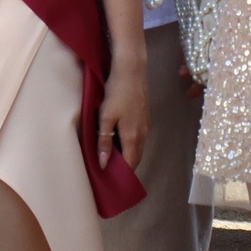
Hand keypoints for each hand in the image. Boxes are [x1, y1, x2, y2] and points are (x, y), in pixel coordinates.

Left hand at [98, 55, 150, 170]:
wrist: (131, 72)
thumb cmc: (116, 93)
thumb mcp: (105, 117)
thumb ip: (104, 141)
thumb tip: (103, 163)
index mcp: (133, 137)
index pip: (131, 163)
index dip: (122, 174)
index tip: (110, 179)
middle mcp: (143, 134)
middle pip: (136, 157)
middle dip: (125, 166)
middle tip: (109, 171)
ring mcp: (146, 125)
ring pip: (138, 147)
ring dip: (128, 154)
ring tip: (112, 157)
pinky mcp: (146, 118)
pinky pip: (139, 138)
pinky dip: (130, 144)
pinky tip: (119, 140)